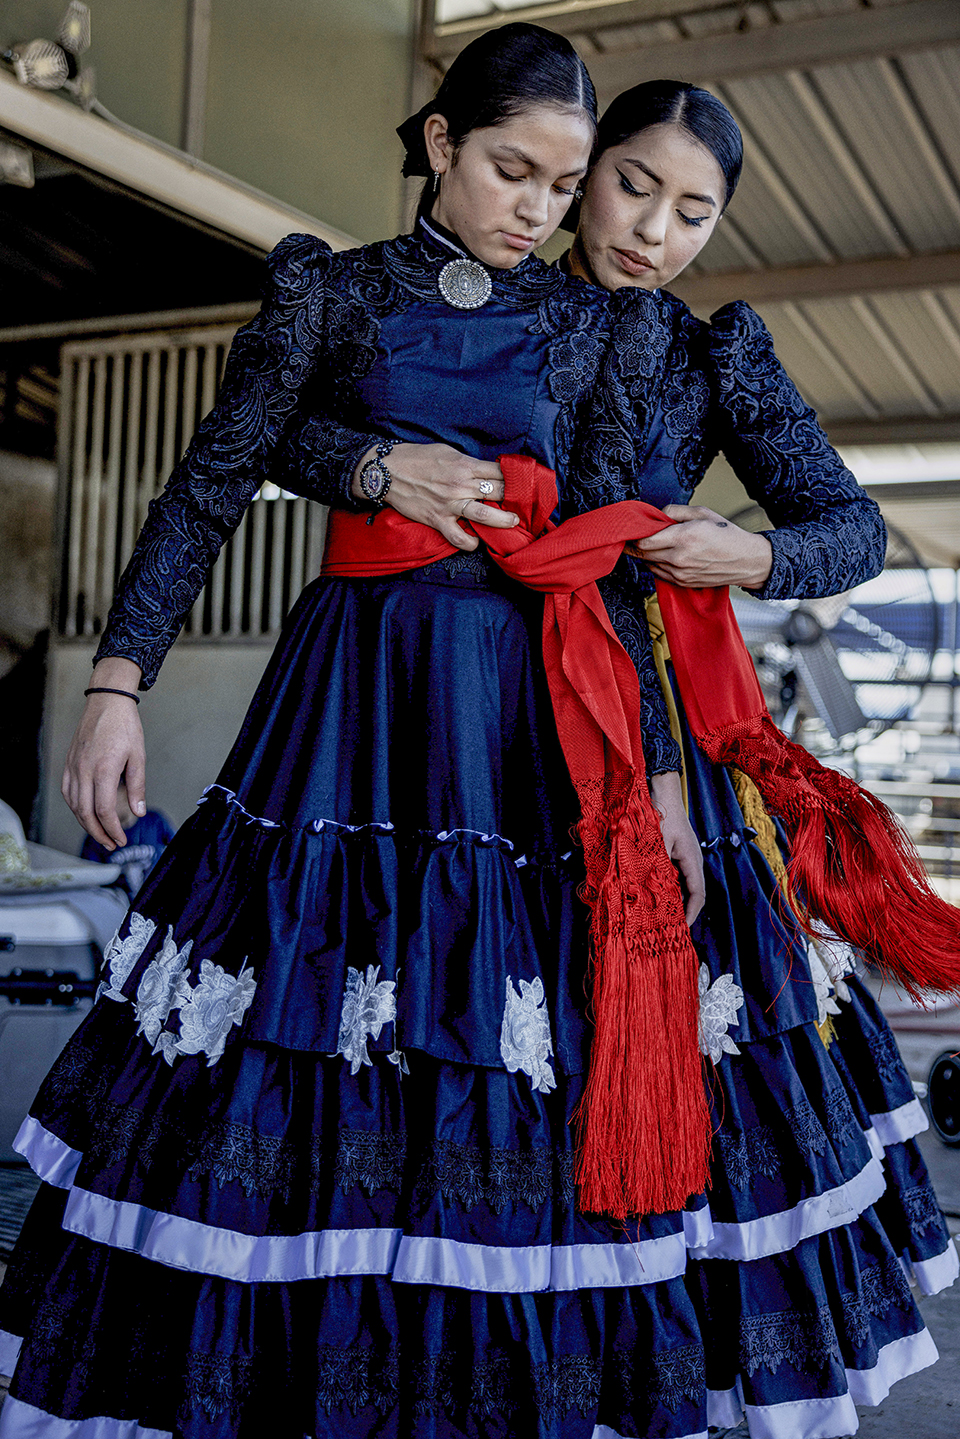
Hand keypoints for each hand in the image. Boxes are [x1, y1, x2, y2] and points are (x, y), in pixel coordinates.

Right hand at [62, 657, 145, 850]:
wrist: (106, 702)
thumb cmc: (124, 726)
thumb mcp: (138, 756)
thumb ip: (138, 786)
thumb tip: (138, 812)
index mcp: (104, 769)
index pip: (104, 810)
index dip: (112, 829)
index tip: (122, 840)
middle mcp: (84, 770)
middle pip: (86, 813)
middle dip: (99, 833)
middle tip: (112, 845)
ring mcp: (74, 767)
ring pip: (74, 805)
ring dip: (86, 824)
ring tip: (102, 835)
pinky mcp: (69, 764)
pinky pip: (68, 793)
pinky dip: (76, 808)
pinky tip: (86, 814)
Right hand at [352, 443, 518, 550]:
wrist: (388, 471)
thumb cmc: (417, 458)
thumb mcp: (447, 451)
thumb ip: (467, 462)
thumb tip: (483, 470)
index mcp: (465, 465)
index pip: (499, 471)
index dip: (514, 477)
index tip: (522, 482)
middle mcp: (461, 485)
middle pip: (499, 492)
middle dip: (514, 498)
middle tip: (523, 502)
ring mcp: (450, 504)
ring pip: (485, 516)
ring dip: (503, 520)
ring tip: (513, 522)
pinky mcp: (438, 520)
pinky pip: (459, 538)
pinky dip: (470, 543)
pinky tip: (475, 541)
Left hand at [627, 505, 772, 589]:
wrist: (745, 561)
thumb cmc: (727, 535)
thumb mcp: (703, 513)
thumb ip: (676, 510)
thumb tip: (658, 514)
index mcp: (683, 537)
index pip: (645, 540)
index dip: (635, 535)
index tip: (631, 530)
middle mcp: (679, 558)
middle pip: (644, 553)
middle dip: (636, 545)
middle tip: (632, 537)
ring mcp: (680, 573)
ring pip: (650, 564)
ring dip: (647, 555)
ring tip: (651, 545)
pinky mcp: (683, 583)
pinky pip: (660, 574)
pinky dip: (657, 565)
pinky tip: (663, 556)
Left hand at [649, 771, 704, 925]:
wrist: (663, 794)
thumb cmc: (663, 815)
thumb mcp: (658, 841)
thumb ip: (657, 864)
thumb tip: (651, 888)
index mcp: (693, 860)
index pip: (698, 893)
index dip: (692, 912)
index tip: (683, 927)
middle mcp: (692, 861)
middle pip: (692, 892)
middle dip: (683, 911)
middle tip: (670, 927)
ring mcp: (685, 857)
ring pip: (683, 885)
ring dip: (675, 900)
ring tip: (662, 915)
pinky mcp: (675, 853)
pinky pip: (675, 876)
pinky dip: (668, 887)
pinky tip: (656, 894)